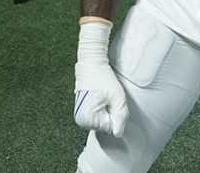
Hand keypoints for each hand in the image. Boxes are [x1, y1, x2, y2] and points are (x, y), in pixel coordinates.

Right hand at [73, 21, 127, 137]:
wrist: (91, 65)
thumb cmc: (105, 79)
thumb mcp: (118, 97)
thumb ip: (120, 117)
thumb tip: (117, 134)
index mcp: (88, 118)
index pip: (110, 127)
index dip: (114, 113)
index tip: (110, 100)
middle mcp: (81, 121)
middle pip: (105, 126)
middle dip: (110, 113)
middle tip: (107, 98)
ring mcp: (79, 117)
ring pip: (101, 122)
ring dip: (106, 111)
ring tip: (102, 97)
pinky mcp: (80, 112)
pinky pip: (97, 117)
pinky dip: (101, 109)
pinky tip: (98, 98)